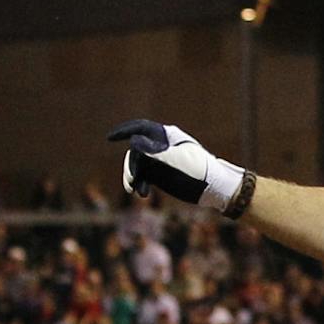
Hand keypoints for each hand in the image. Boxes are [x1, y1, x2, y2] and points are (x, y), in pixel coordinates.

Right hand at [105, 120, 244, 211]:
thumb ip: (155, 152)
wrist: (214, 189)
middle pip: (135, 151)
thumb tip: (133, 141)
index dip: (124, 131)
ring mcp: (159, 160)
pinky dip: (139, 184)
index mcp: (166, 136)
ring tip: (136, 191)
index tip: (110, 138)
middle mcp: (160, 146)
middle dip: (130, 166)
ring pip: (136, 165)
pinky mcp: (159, 174)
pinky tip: (142, 194)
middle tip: (131, 182)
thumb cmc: (199, 171)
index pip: (140, 128)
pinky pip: (142, 177)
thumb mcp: (177, 161)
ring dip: (133, 177)